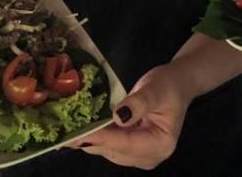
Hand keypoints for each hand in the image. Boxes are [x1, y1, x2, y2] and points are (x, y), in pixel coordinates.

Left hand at [68, 64, 190, 167]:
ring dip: (90, 139)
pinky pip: (109, 145)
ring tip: (67, 129)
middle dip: (91, 140)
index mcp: (161, 144)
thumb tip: (118, 117)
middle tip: (64, 131)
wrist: (177, 84)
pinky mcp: (130, 150)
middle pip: (114, 151)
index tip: (77, 134)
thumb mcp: (156, 89)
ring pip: (108, 150)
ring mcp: (139, 156)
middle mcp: (150, 156)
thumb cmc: (169, 85)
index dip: (101, 138)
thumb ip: (139, 103)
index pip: (126, 144)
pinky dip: (95, 136)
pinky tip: (79, 128)